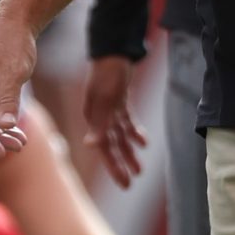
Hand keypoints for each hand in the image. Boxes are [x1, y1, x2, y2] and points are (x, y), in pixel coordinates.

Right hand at [0, 20, 36, 160]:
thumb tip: (5, 126)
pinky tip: (20, 134)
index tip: (0, 153)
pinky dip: (7, 124)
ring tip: (22, 143)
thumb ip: (8, 100)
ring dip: (3, 134)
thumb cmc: (12, 44)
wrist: (17, 25)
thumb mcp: (13, 73)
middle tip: (18, 147)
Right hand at [82, 57, 147, 187]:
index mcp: (95, 119)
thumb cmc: (107, 75)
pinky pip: (126, 122)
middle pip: (112, 146)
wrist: (113, 51)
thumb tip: (91, 145)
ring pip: (120, 136)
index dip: (114, 166)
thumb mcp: (104, 99)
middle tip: (130, 183)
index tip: (124, 183)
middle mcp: (100, 117)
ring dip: (129, 152)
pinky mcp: (118, 102)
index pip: (104, 149)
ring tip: (139, 169)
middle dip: (121, 164)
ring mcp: (109, 109)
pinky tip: (143, 142)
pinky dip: (134, 132)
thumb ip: (98, 123)